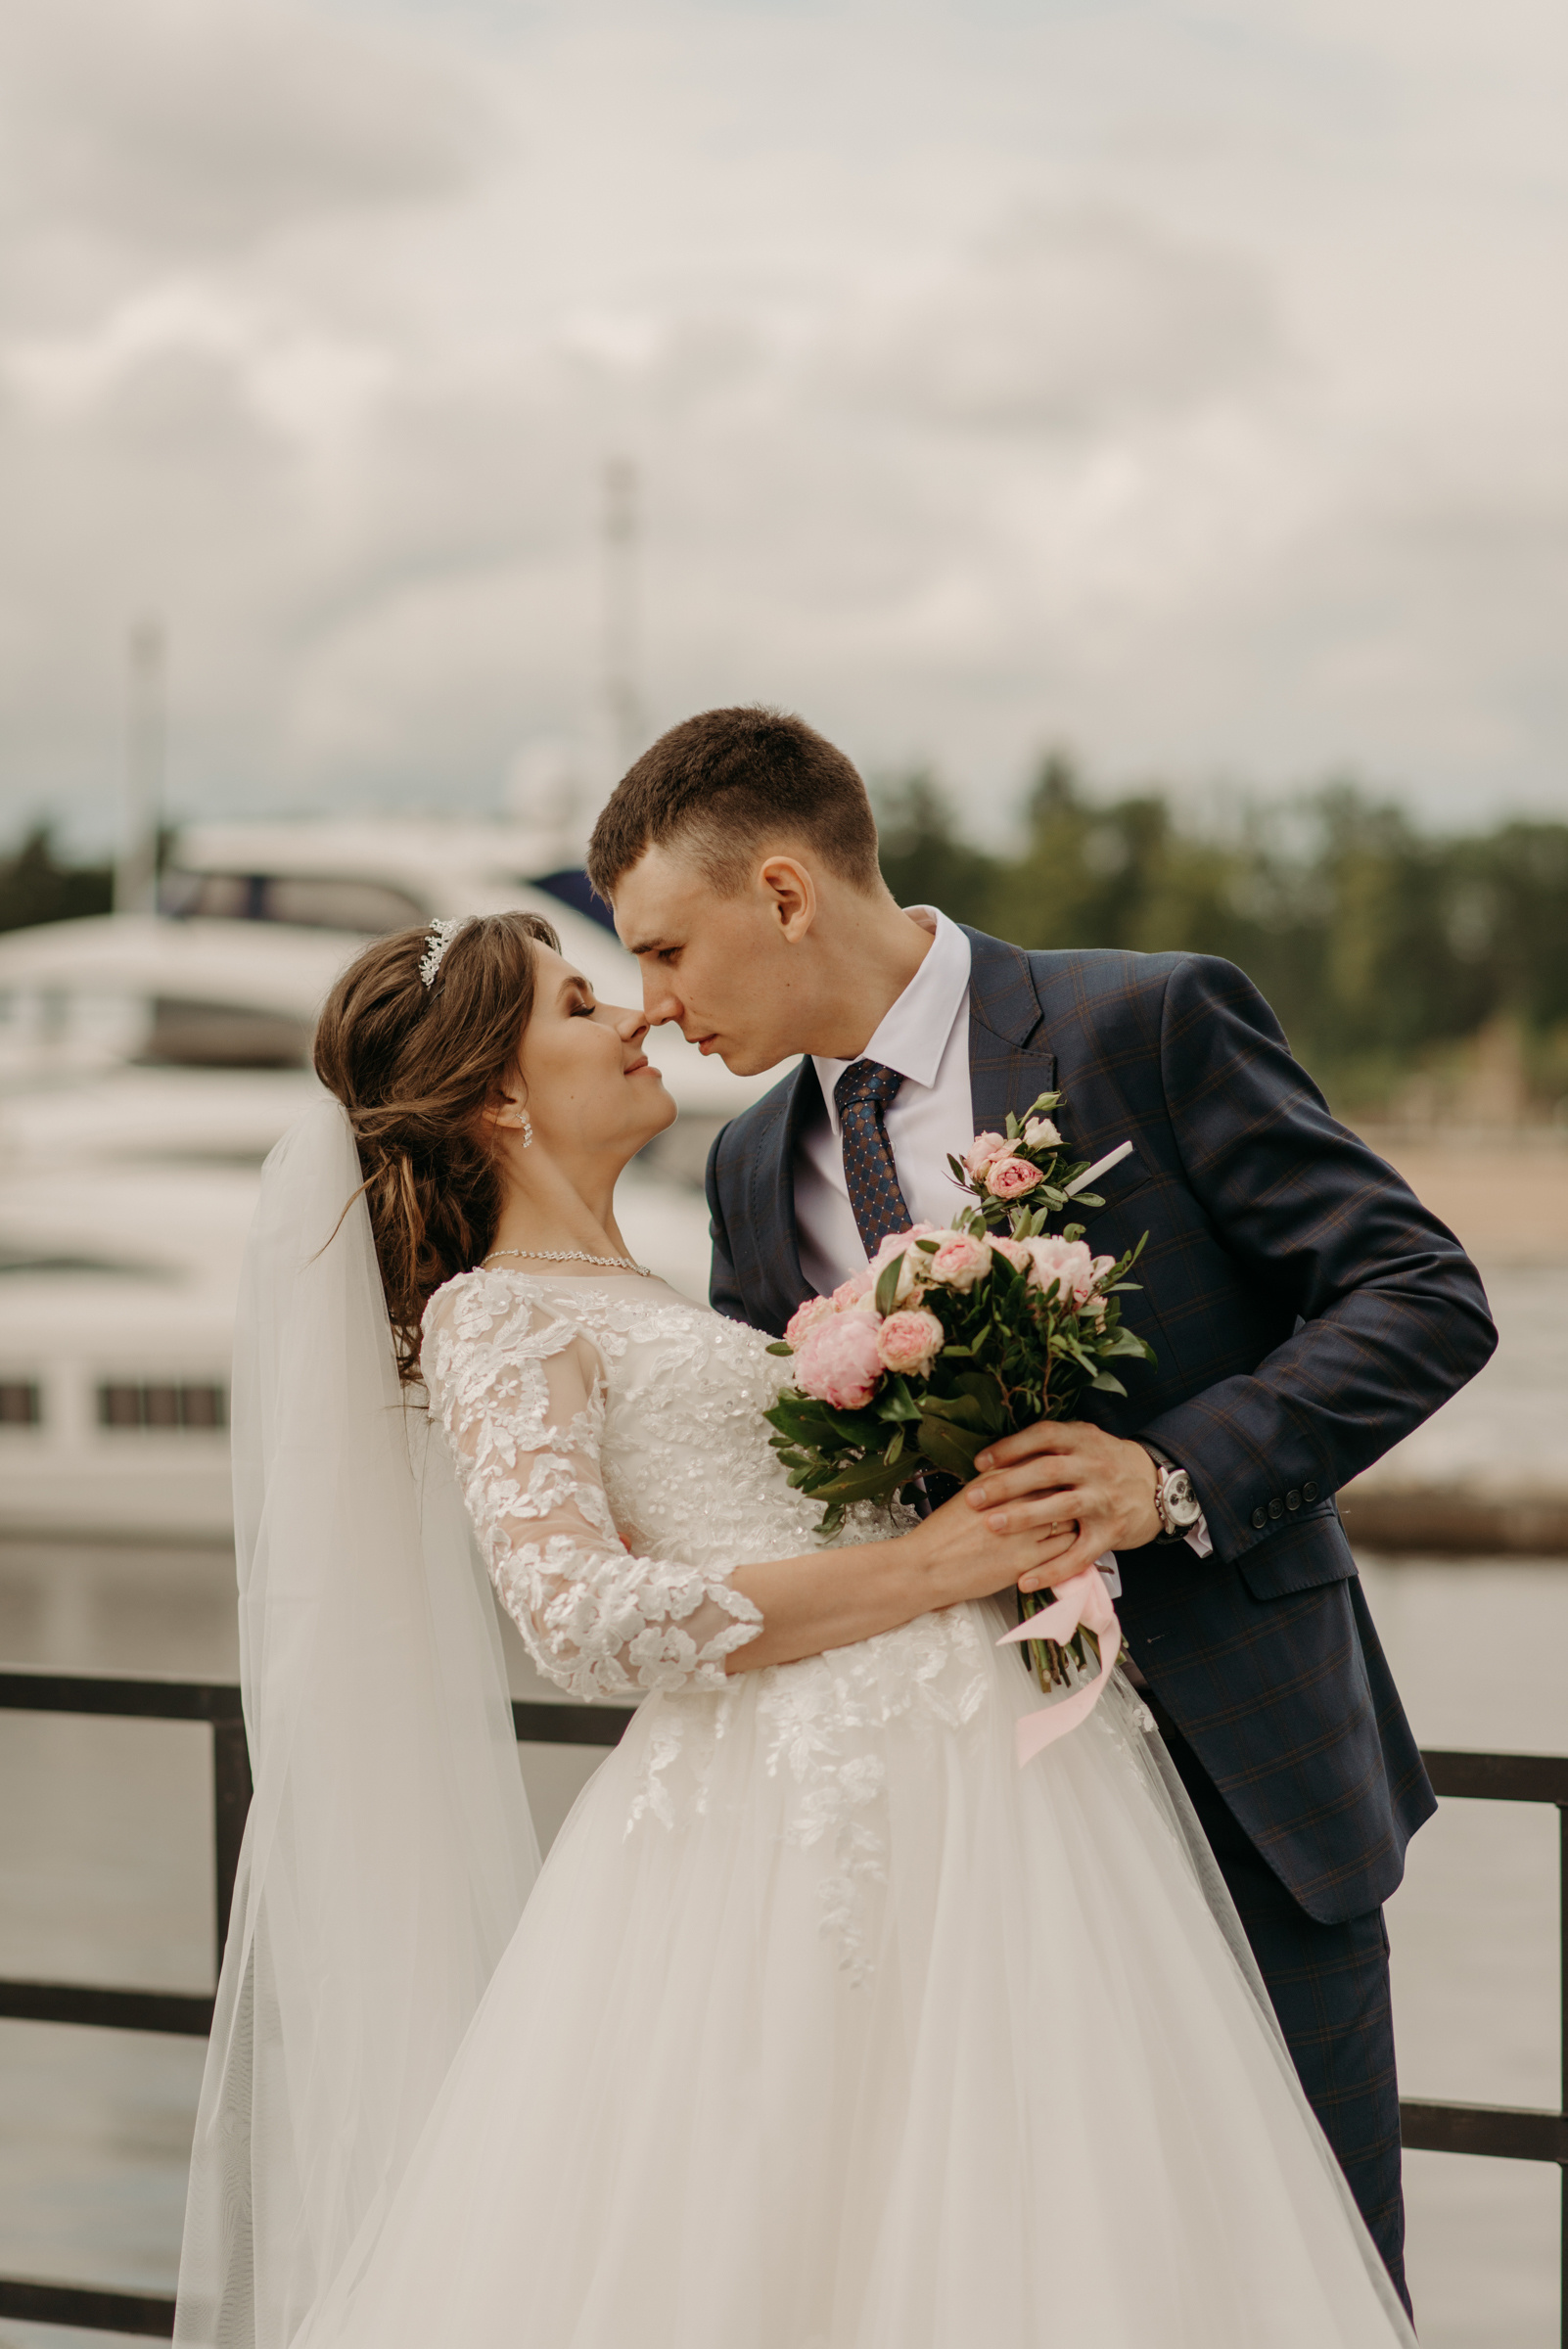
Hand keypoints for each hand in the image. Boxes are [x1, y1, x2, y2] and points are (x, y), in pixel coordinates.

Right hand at [910, 1486, 1081, 1610]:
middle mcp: (1013, 1501)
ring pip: (1068, 1519)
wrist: (926, 1566)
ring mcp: (1022, 1532)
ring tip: (1073, 1522)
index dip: (1059, 1470)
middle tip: (1079, 1496)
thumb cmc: (944, 1532)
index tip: (1066, 1474)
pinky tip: (1067, 1545)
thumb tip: (1028, 1469)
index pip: (1043, 1465)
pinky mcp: (1025, 1561)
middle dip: (1071, 1493)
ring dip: (1073, 1520)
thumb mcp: (971, 1493)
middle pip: (1061, 1488)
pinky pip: (1063, 1550)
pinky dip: (1070, 1546)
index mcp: (998, 1480)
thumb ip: (1000, 1479)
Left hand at [963, 1422, 1160, 1590]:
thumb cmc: (1106, 1461)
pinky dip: (1052, 1570)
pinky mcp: (1110, 1533)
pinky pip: (1079, 1554)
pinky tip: (1025, 1581)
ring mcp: (1103, 1501)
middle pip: (1048, 1472)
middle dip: (1008, 1485)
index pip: (1044, 1437)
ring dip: (1025, 1517)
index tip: (980, 1463)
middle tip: (974, 1498)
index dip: (1010, 1448)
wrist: (1157, 1485)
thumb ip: (1050, 1444)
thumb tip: (998, 1453)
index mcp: (1083, 1440)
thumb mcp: (1084, 1440)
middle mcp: (1094, 1467)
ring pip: (1062, 1508)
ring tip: (993, 1526)